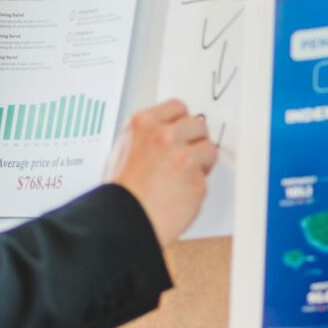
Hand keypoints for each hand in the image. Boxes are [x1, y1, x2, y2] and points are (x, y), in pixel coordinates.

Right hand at [107, 99, 217, 247]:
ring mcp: (183, 158)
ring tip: (183, 176)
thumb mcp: (123, 149)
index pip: (177, 107)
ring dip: (201, 161)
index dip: (181, 121)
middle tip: (186, 154)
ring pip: (209, 149)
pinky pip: (205, 179)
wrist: (122, 221)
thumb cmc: (119, 192)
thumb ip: (147, 136)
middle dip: (195, 139)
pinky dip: (196, 186)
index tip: (182, 129)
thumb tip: (167, 132)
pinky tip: (179, 194)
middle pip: (198, 125)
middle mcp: (165, 136)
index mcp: (144, 124)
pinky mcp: (197, 182)